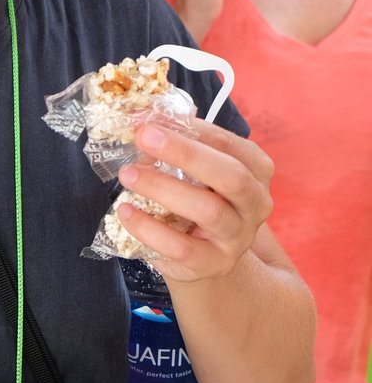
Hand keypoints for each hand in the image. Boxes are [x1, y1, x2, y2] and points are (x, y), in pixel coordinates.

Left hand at [116, 116, 273, 281]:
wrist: (208, 251)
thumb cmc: (200, 195)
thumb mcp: (197, 167)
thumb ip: (177, 141)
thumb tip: (140, 118)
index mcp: (256, 169)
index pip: (227, 142)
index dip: (188, 128)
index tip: (148, 118)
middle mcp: (256, 203)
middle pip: (231, 175)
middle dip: (184, 153)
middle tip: (143, 137)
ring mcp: (238, 237)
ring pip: (209, 211)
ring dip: (162, 187)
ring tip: (127, 174)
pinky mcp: (215, 264)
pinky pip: (182, 247)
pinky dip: (149, 228)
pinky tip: (126, 211)